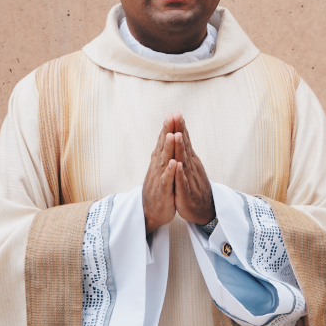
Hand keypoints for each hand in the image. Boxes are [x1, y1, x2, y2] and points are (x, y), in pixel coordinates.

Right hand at [142, 116, 177, 233]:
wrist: (150, 213)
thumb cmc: (159, 188)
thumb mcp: (161, 169)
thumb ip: (162, 153)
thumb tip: (164, 136)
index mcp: (159, 162)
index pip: (164, 142)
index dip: (168, 128)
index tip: (173, 113)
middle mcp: (157, 168)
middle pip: (163, 147)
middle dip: (167, 131)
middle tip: (171, 116)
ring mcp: (159, 180)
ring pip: (164, 162)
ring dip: (167, 148)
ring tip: (172, 135)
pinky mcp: (163, 192)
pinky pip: (167, 181)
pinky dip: (170, 172)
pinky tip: (175, 164)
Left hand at [171, 112, 215, 225]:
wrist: (204, 209)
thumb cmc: (194, 187)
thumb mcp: (190, 167)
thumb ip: (186, 152)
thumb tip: (181, 135)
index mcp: (189, 161)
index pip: (184, 141)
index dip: (180, 127)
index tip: (175, 113)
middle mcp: (190, 167)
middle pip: (184, 146)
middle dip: (179, 131)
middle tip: (177, 115)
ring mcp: (189, 179)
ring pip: (183, 162)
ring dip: (179, 148)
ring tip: (176, 135)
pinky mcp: (186, 193)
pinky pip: (182, 182)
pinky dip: (179, 174)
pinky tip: (176, 166)